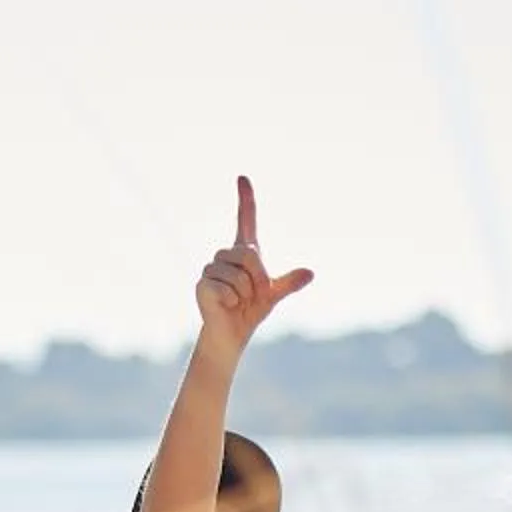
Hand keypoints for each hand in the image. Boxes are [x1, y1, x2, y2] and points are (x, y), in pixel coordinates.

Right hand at [195, 175, 313, 354]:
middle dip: (258, 278)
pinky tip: (226, 307)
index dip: (245, 199)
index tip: (243, 177)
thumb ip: (289, 283)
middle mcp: (224, 256)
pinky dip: (232, 302)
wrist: (231, 335)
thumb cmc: (250, 311)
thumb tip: (310, 273)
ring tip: (237, 302)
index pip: (245, 219)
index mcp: (243, 253)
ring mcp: (210, 269)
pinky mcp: (202, 285)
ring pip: (238, 275)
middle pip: (249, 254)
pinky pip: (226, 289)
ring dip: (245, 293)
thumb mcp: (273, 295)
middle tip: (254, 294)